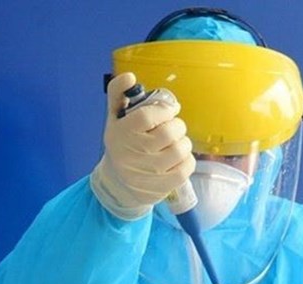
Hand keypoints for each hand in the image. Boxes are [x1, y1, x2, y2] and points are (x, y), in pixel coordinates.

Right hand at [89, 72, 195, 219]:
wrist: (117, 183)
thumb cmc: (121, 144)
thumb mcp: (115, 118)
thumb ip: (118, 93)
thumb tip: (129, 76)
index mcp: (121, 132)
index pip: (149, 115)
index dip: (165, 109)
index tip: (168, 110)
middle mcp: (133, 154)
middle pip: (170, 132)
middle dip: (177, 126)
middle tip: (172, 128)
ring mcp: (147, 173)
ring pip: (181, 149)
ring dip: (183, 142)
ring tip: (175, 143)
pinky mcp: (160, 187)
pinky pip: (186, 168)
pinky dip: (187, 159)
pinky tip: (178, 158)